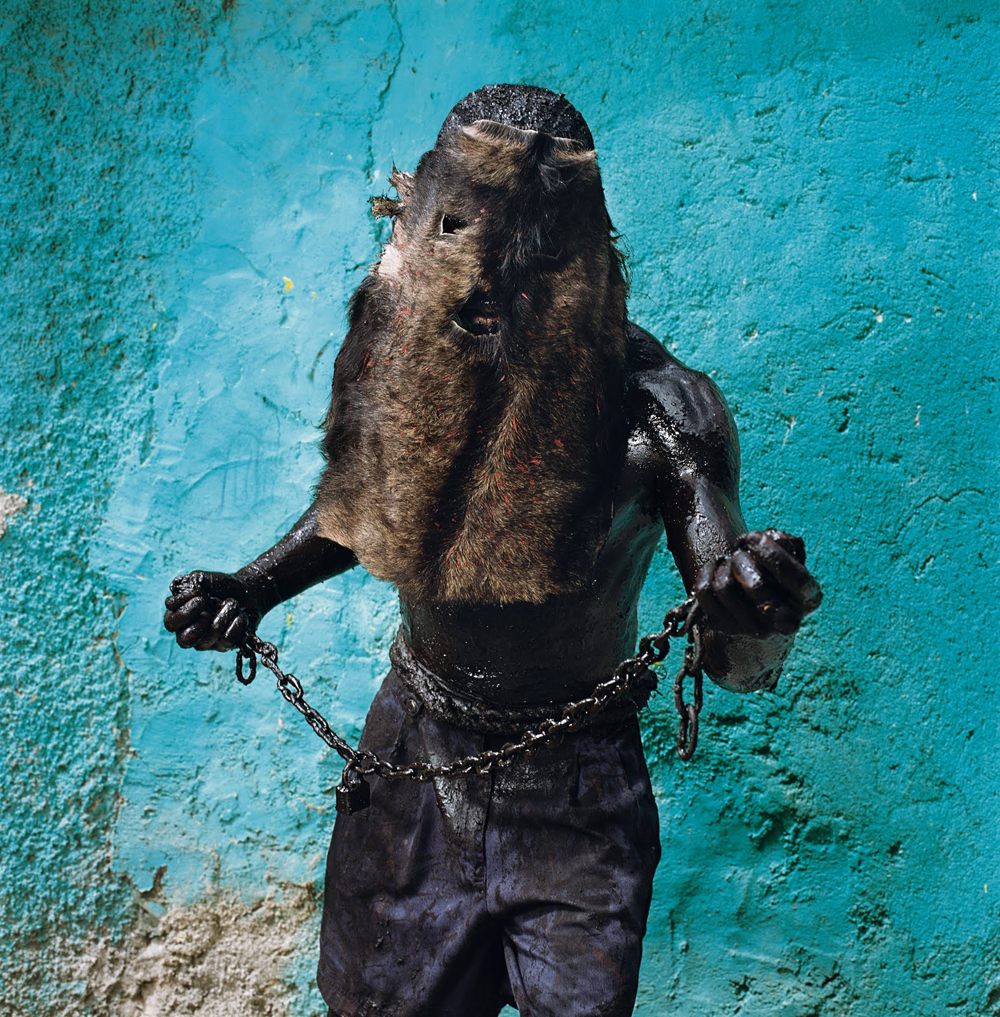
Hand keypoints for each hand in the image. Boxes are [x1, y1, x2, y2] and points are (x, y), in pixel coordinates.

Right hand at [163, 571, 261, 650]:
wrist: (249, 589)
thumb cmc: (221, 585)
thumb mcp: (201, 579)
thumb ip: (187, 586)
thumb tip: (180, 598)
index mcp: (181, 615)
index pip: (170, 623)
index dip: (184, 613)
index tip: (200, 598)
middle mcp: (191, 632)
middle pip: (184, 640)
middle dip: (198, 624)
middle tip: (211, 607)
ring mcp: (209, 641)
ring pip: (207, 641)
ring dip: (223, 616)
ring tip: (232, 602)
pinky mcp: (226, 645)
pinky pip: (227, 641)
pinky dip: (237, 623)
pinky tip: (241, 614)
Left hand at [694, 529, 821, 636]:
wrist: (754, 600)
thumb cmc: (773, 569)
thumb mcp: (788, 553)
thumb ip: (783, 542)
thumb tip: (762, 539)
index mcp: (809, 599)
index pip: (797, 580)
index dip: (773, 555)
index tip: (753, 537)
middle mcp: (787, 622)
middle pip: (755, 585)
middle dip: (741, 558)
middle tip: (739, 552)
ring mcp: (756, 630)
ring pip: (725, 587)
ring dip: (723, 565)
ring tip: (728, 562)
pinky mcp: (726, 628)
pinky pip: (705, 592)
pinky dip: (706, 571)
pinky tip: (715, 569)